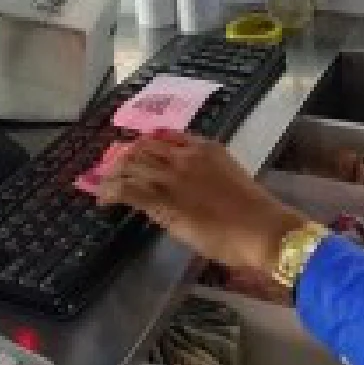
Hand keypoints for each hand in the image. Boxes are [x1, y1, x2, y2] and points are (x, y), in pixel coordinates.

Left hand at [97, 133, 310, 274]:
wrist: (260, 227)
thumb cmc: (252, 211)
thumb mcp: (228, 178)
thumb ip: (204, 175)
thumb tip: (186, 185)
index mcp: (204, 147)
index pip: (164, 136)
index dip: (144, 145)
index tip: (135, 154)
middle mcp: (185, 155)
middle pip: (142, 147)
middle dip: (123, 158)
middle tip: (113, 172)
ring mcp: (172, 176)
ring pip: (130, 165)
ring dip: (112, 175)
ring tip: (104, 187)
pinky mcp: (162, 200)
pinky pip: (126, 189)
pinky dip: (110, 192)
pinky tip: (103, 200)